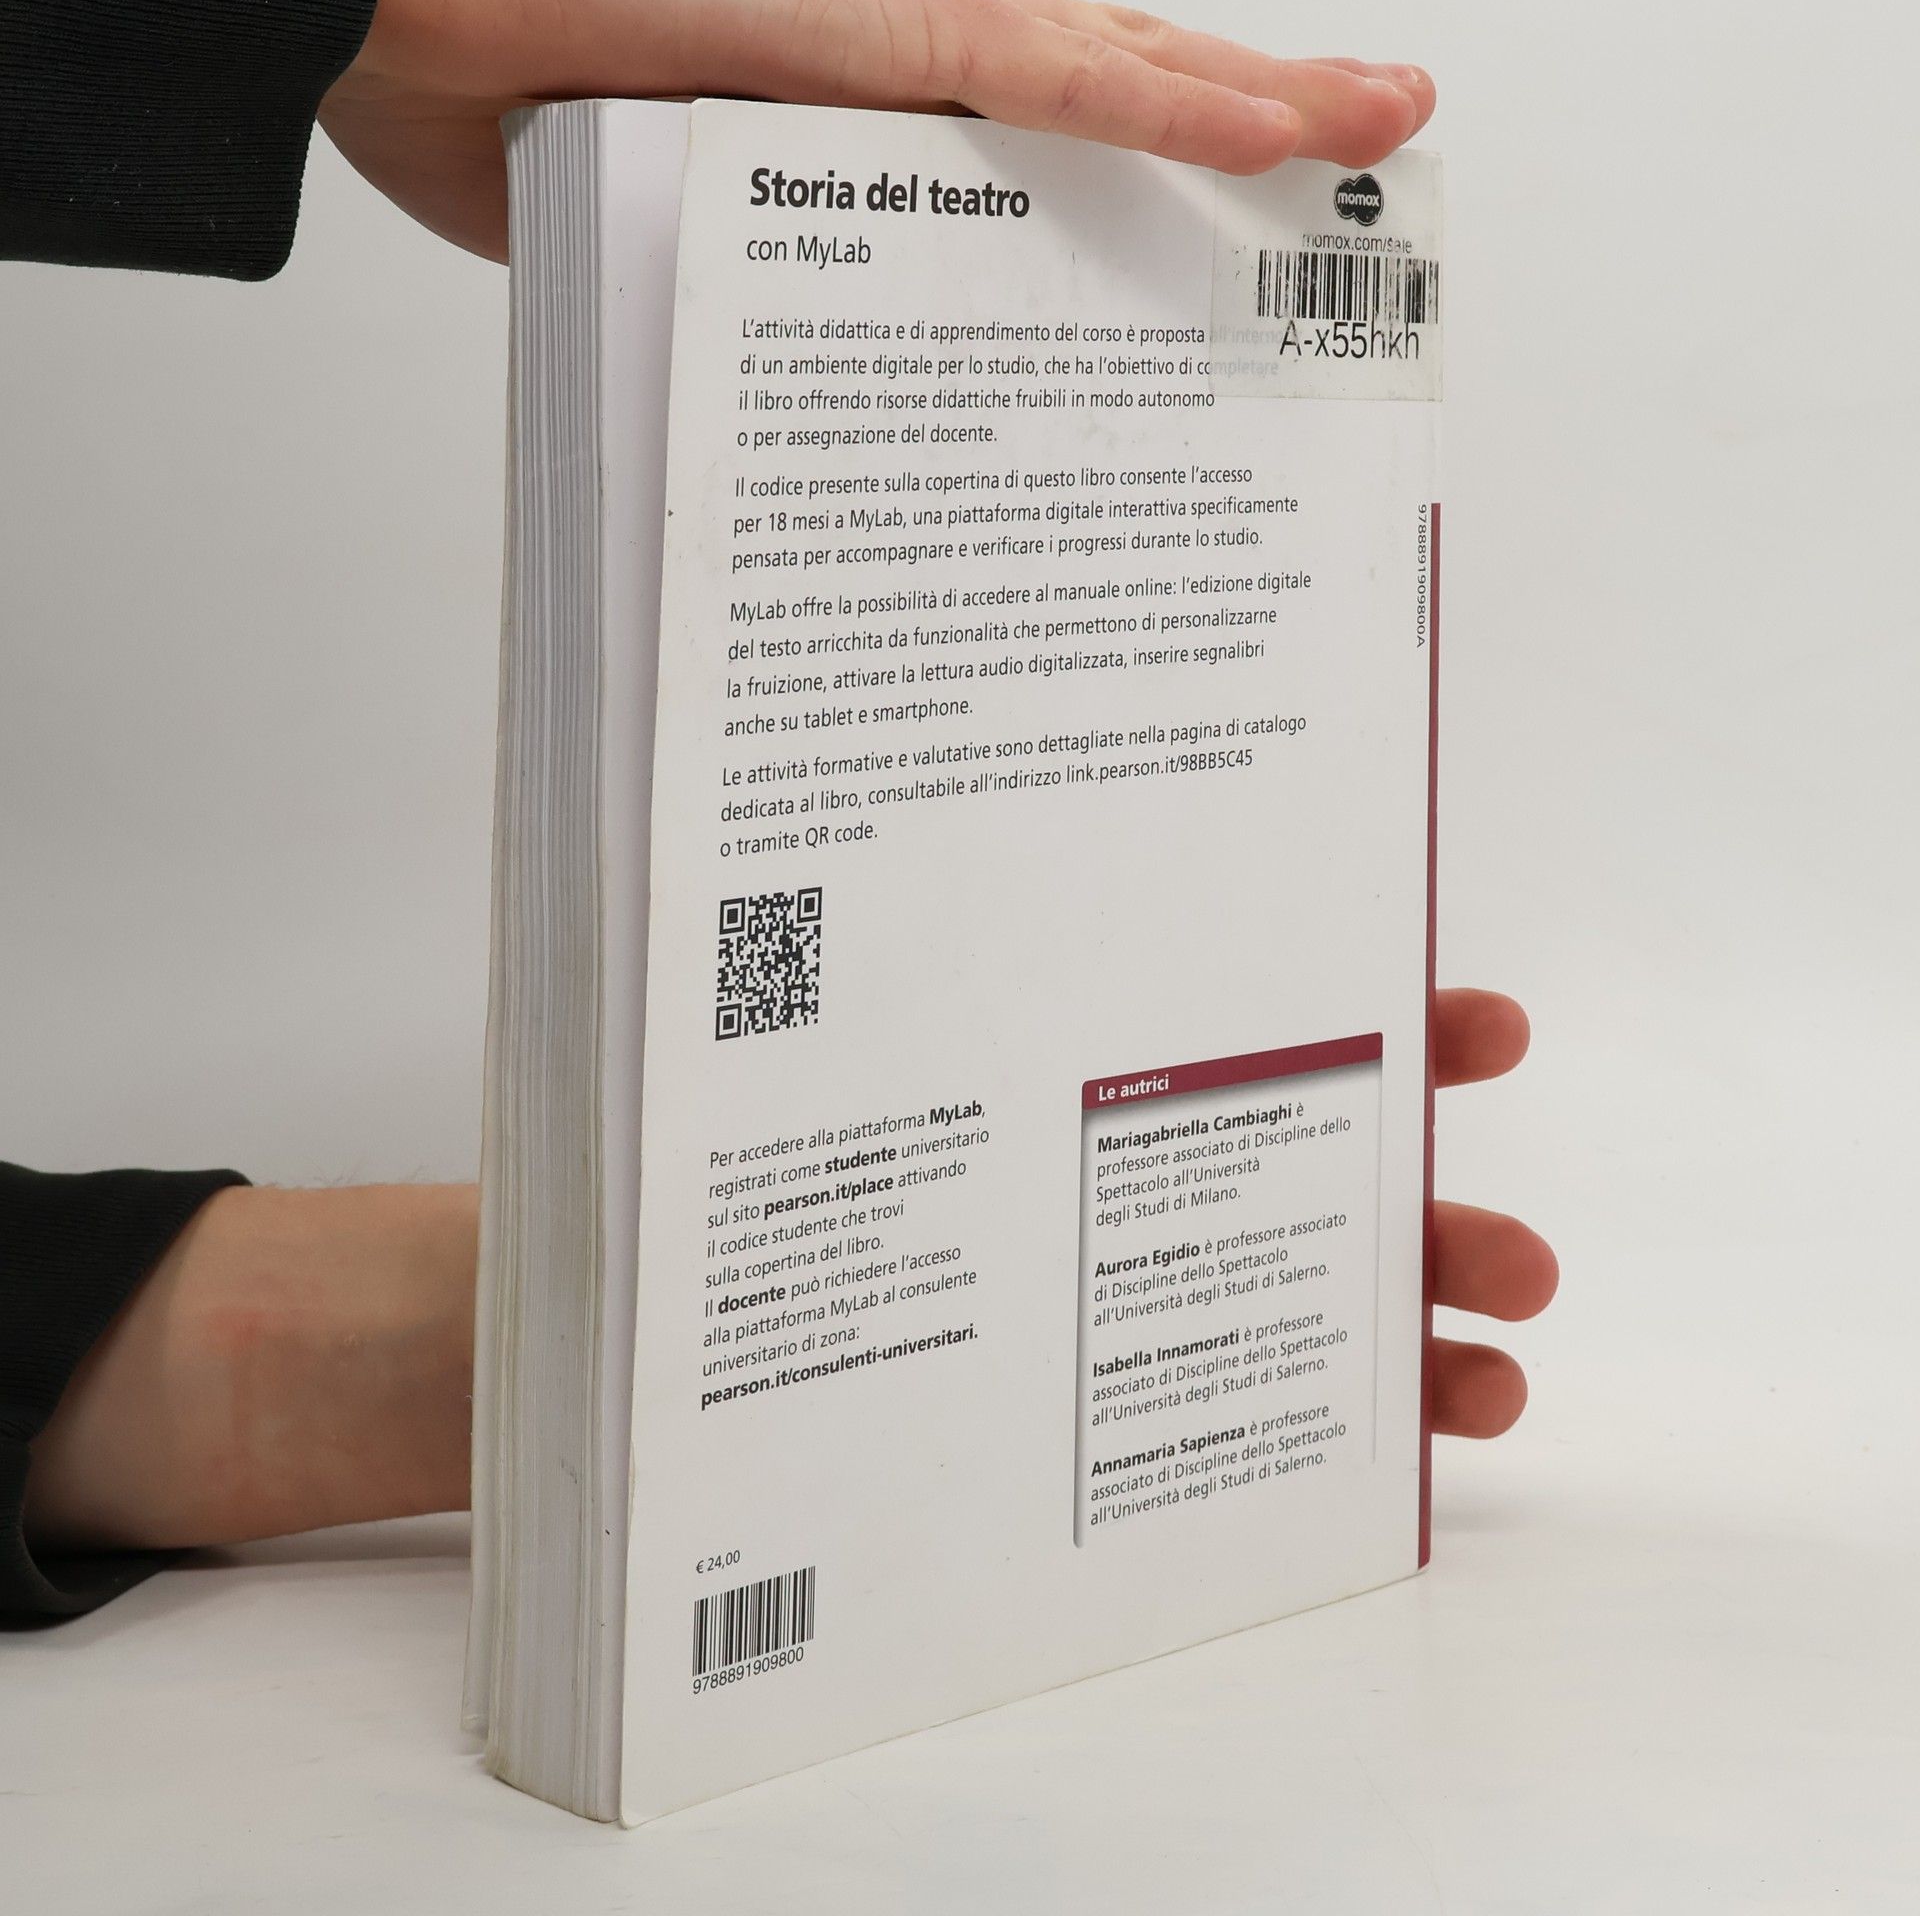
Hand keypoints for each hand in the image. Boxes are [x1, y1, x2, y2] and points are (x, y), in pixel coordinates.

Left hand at [27, 1000, 1548, 1553]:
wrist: (503, 1348)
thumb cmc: (607, 1175)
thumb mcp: (694, 1044)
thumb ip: (784, 955)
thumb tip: (838, 792)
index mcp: (1006, 1052)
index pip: (1211, 1011)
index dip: (1361, 1015)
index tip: (1469, 1025)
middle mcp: (1045, 1157)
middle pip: (1270, 1167)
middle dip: (1409, 1202)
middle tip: (1509, 1252)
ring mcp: (1039, 1287)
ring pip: (1254, 1301)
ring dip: (1390, 1332)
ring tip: (1491, 1370)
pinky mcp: (1007, 1413)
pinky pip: (1178, 1418)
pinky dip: (1297, 1438)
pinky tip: (1381, 1467)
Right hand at [319, 0, 1434, 259]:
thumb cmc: (478, 75)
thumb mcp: (655, 216)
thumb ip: (747, 257)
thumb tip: (775, 330)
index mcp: (851, 108)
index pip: (1031, 146)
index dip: (1139, 172)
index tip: (1210, 245)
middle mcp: (893, 55)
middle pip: (1114, 92)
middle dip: (1246, 129)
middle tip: (1361, 163)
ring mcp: (889, 32)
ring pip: (1115, 67)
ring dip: (1253, 103)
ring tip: (1381, 128)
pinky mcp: (869, 25)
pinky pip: (1045, 71)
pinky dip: (1163, 104)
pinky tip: (1281, 132)